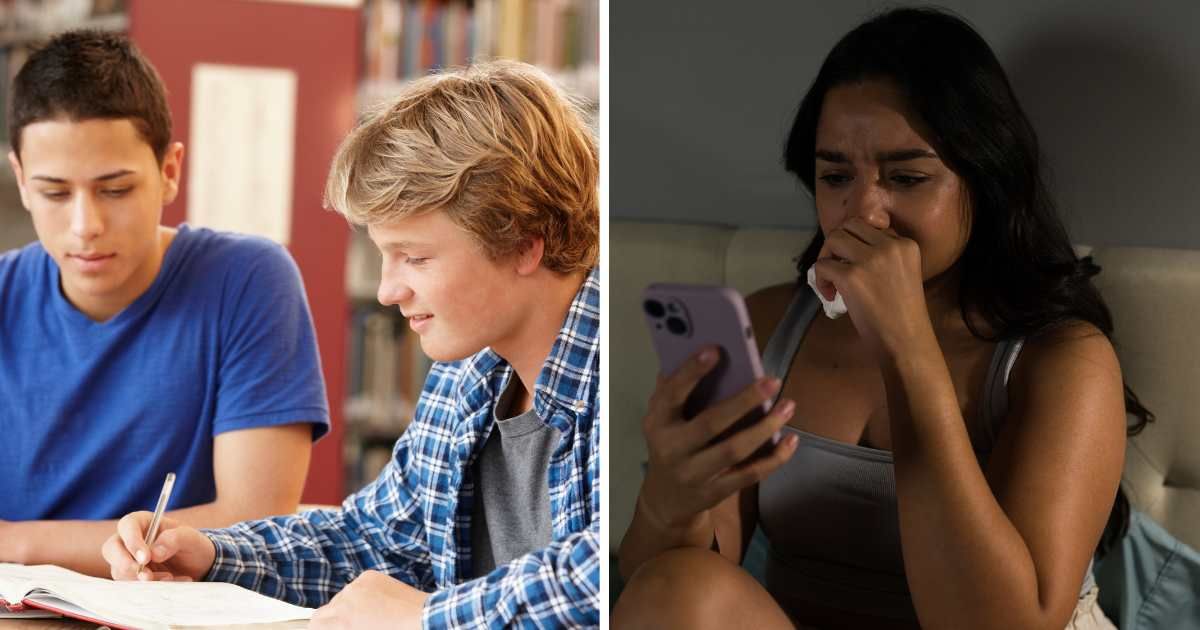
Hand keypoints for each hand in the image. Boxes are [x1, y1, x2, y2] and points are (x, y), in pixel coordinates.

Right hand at [101, 511, 215, 581]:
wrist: (196, 566)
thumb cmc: (191, 545)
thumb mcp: (191, 538)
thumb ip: (175, 539)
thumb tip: (155, 552)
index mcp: (142, 522)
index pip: (127, 526)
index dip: (132, 541)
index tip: (145, 558)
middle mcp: (129, 540)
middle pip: (111, 549)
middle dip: (127, 565)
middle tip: (147, 577)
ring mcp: (126, 560)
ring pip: (119, 571)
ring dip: (141, 580)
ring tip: (169, 578)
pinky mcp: (129, 578)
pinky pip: (129, 586)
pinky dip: (148, 588)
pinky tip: (170, 583)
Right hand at [309, 570, 428, 629]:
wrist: (421, 618)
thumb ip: (342, 629)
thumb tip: (336, 626)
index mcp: (343, 620)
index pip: (315, 622)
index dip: (321, 628)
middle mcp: (346, 599)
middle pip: (326, 609)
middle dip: (335, 619)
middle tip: (350, 626)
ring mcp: (358, 584)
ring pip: (342, 596)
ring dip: (349, 606)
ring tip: (368, 616)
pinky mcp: (370, 576)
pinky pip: (356, 585)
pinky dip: (362, 593)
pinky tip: (377, 603)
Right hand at [639, 347, 799, 532]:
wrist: (665, 499)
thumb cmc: (669, 442)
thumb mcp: (661, 416)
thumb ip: (672, 387)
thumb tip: (693, 345)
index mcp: (657, 422)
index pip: (672, 393)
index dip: (692, 372)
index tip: (716, 350)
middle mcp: (672, 448)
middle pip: (710, 424)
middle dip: (744, 401)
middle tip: (772, 381)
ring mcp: (693, 473)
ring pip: (734, 450)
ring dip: (765, 428)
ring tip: (788, 406)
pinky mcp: (715, 492)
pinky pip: (749, 475)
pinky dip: (774, 458)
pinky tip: (791, 440)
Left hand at [812, 217, 934, 358]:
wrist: (906, 341)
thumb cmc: (904, 314)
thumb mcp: (903, 273)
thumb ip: (884, 256)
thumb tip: (849, 248)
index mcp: (906, 244)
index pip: (871, 227)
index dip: (857, 244)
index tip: (855, 263)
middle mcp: (890, 246)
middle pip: (850, 225)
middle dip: (838, 244)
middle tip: (837, 266)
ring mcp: (870, 259)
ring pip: (833, 238)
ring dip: (826, 256)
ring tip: (831, 278)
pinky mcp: (852, 276)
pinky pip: (822, 265)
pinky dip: (820, 279)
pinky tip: (830, 294)